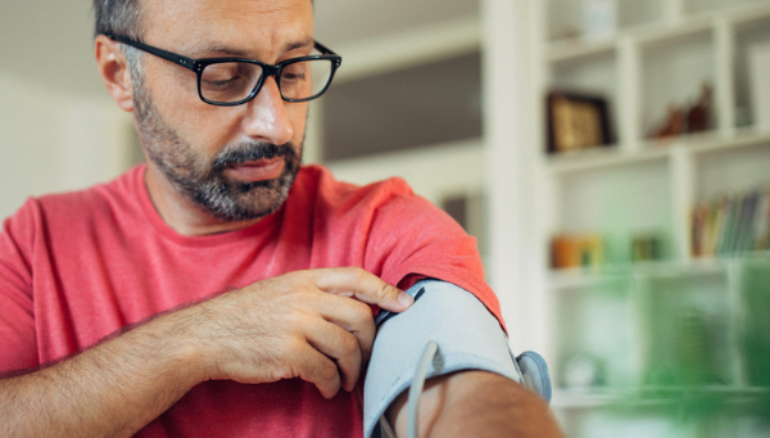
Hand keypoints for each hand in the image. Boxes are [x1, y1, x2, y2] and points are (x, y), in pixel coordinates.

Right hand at [184, 267, 412, 397]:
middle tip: (365, 359)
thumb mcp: (279, 290)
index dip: (385, 289)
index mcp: (304, 279)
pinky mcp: (289, 353)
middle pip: (361, 317)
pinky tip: (326, 388)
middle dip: (370, 343)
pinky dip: (331, 384)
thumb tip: (353, 307)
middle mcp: (304, 298)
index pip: (356, 277)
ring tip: (345, 380)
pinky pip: (326, 371)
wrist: (205, 336)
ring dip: (352, 370)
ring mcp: (297, 324)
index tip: (405, 303)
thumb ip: (314, 294)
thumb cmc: (244, 316)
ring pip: (347, 347)